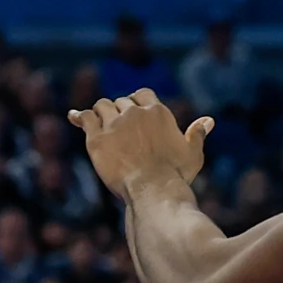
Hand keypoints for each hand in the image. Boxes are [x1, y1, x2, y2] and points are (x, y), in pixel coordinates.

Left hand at [68, 89, 213, 200]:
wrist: (152, 188)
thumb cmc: (175, 174)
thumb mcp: (192, 153)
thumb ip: (196, 135)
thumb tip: (208, 120)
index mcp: (157, 111)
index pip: (141, 94)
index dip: (134, 101)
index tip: (132, 110)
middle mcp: (134, 113)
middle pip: (120, 102)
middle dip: (118, 111)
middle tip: (116, 126)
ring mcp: (114, 124)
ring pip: (102, 106)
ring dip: (100, 113)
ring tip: (98, 123)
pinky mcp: (96, 138)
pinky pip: (85, 118)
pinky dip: (79, 116)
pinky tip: (74, 117)